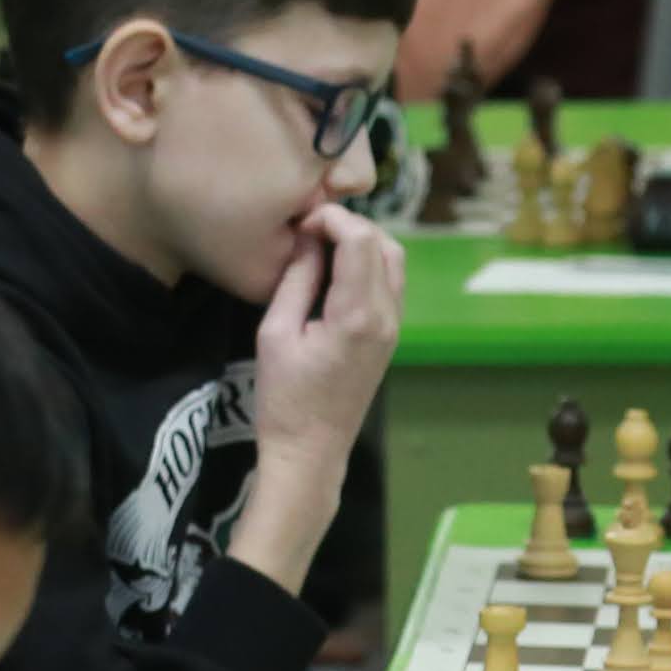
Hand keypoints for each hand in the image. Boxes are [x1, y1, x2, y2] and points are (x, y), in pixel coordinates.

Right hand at [246, 204, 406, 462]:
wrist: (311, 451)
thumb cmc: (284, 399)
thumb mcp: (275, 333)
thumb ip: (296, 280)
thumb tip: (307, 238)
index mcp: (357, 316)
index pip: (360, 239)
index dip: (332, 219)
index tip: (301, 225)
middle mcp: (387, 318)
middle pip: (385, 243)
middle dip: (349, 225)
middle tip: (310, 231)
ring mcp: (394, 328)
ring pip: (393, 261)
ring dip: (362, 243)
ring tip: (321, 246)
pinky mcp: (391, 337)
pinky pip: (389, 285)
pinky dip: (368, 265)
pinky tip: (335, 271)